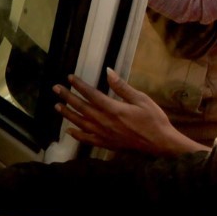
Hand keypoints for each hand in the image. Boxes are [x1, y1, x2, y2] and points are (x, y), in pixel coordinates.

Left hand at [53, 68, 205, 155]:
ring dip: (68, 114)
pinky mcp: (107, 144)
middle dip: (67, 97)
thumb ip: (122, 87)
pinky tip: (68, 131)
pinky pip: (87, 139)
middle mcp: (104, 122)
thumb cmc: (154, 119)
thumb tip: (108, 71)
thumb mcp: (141, 99)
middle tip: (56, 88)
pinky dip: (77, 135)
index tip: (69, 77)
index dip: (79, 85)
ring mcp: (104, 134)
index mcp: (113, 109)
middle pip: (82, 108)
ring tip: (57, 106)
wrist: (160, 144)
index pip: (91, 94)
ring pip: (80, 123)